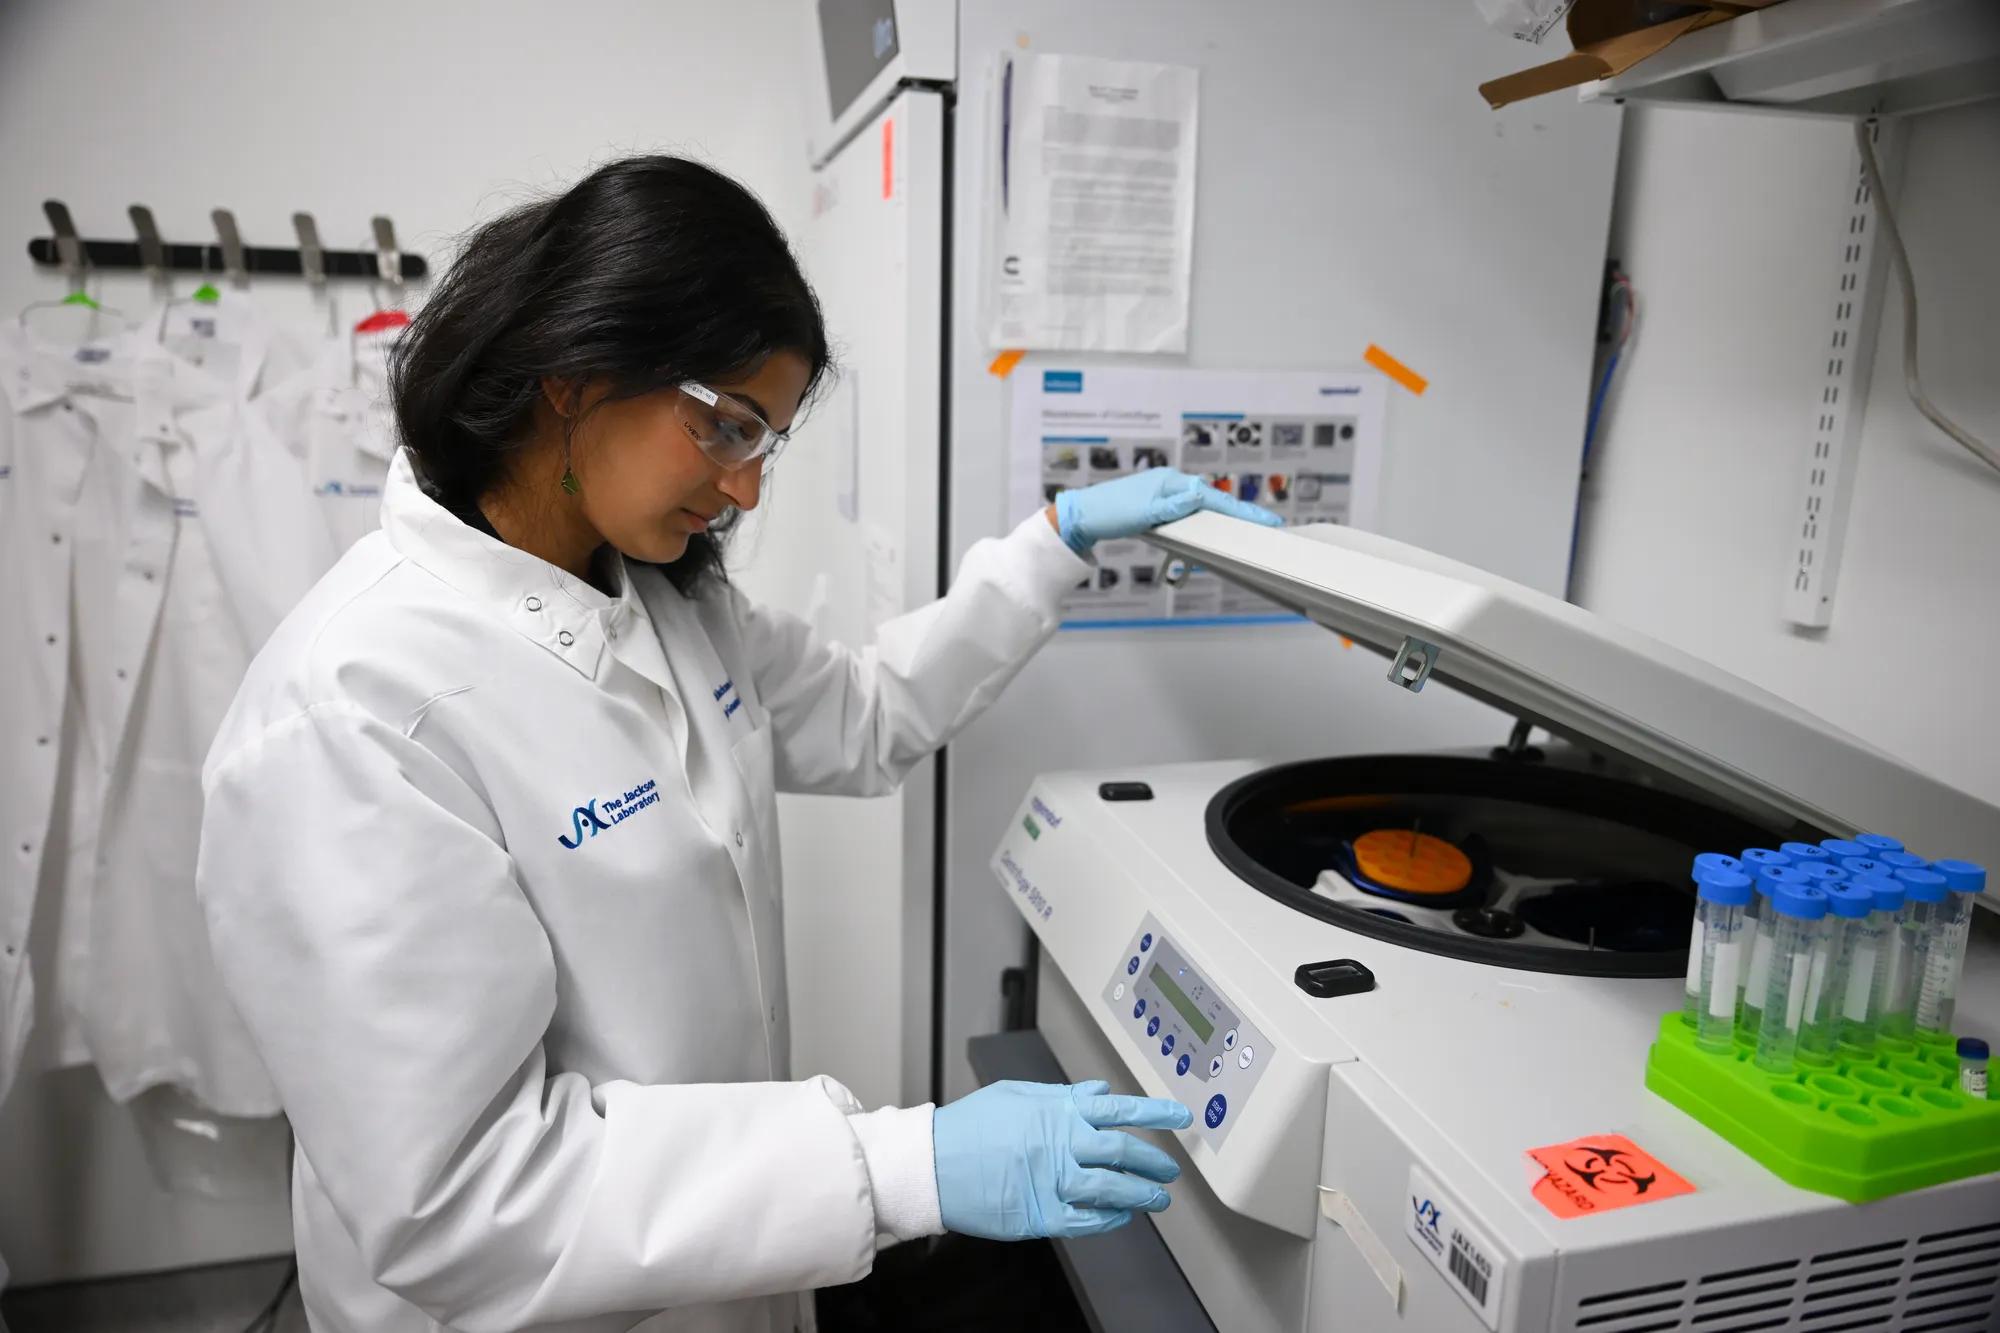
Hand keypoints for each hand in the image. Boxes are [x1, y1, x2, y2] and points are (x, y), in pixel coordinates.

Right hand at [932, 1079, 1190, 1240]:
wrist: (933, 1163)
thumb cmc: (971, 1127)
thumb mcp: (1018, 1095)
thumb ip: (1063, 1095)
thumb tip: (1098, 1091)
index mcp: (1060, 1111)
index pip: (1120, 1110)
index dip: (1156, 1114)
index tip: (1181, 1117)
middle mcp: (1063, 1144)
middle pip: (1124, 1152)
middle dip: (1154, 1162)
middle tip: (1169, 1171)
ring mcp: (1054, 1180)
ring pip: (1113, 1189)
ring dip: (1141, 1196)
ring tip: (1156, 1200)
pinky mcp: (1041, 1213)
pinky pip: (1087, 1221)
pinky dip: (1109, 1220)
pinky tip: (1120, 1218)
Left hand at [1052, 468, 1282, 554]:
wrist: (1083, 516)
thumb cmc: (1109, 513)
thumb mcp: (1145, 512)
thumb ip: (1175, 506)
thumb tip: (1201, 496)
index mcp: (1172, 482)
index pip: (1214, 497)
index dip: (1240, 509)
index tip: (1265, 519)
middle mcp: (1172, 485)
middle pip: (1212, 501)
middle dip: (1235, 514)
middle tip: (1261, 526)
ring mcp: (1165, 495)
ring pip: (1200, 509)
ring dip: (1217, 521)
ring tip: (1240, 530)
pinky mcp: (1158, 506)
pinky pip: (1187, 514)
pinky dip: (1199, 524)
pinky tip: (1206, 532)